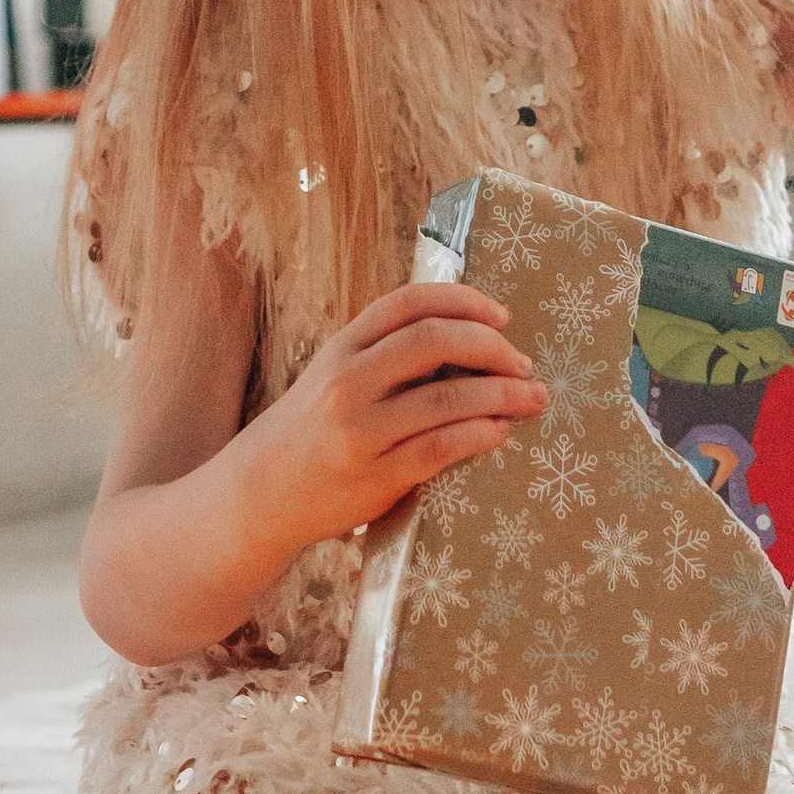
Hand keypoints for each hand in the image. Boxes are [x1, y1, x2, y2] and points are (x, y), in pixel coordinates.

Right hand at [234, 280, 543, 548]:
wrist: (260, 494)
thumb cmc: (310, 433)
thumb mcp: (332, 377)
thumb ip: (382, 355)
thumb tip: (465, 335)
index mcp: (341, 348)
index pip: (407, 302)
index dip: (462, 300)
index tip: (501, 315)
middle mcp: (347, 381)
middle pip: (433, 340)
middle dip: (491, 347)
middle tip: (523, 363)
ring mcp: (359, 429)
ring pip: (446, 398)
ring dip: (502, 395)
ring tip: (533, 398)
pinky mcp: (375, 475)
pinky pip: (441, 447)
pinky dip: (481, 435)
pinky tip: (501, 433)